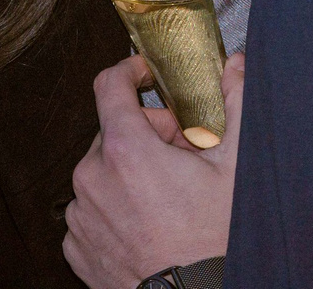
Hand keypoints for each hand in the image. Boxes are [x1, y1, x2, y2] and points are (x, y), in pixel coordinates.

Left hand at [63, 53, 244, 287]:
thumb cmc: (212, 241)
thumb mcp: (234, 166)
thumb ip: (234, 103)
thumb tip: (235, 65)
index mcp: (126, 151)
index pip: (109, 85)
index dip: (129, 71)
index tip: (145, 75)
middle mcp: (92, 179)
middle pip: (114, 131)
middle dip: (149, 135)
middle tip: (183, 156)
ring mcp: (81, 215)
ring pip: (102, 171)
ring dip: (129, 172)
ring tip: (167, 195)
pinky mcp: (77, 247)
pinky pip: (91, 209)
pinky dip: (115, 206)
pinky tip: (147, 221)